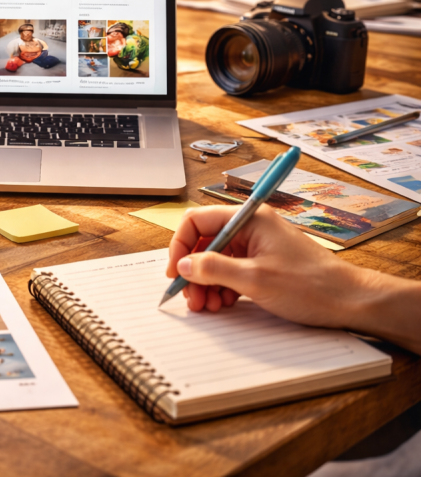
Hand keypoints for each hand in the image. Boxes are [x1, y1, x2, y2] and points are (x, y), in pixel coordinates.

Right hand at [165, 205, 363, 328]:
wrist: (349, 301)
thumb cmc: (312, 285)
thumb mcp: (254, 279)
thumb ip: (213, 269)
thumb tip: (184, 265)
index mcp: (249, 219)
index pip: (197, 221)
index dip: (180, 246)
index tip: (176, 271)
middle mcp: (251, 227)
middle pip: (205, 243)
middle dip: (193, 271)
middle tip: (190, 296)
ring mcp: (256, 246)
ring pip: (215, 260)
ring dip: (206, 283)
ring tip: (207, 305)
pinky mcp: (262, 264)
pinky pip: (230, 271)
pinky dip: (221, 288)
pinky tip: (222, 303)